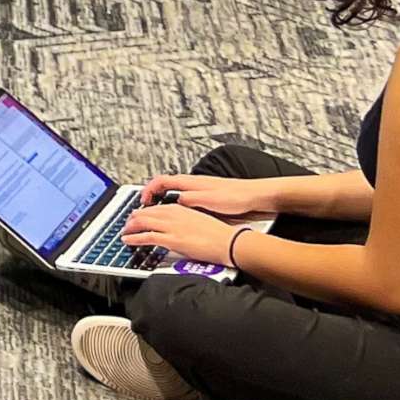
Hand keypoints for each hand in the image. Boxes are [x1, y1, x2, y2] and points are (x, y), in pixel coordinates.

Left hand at [118, 198, 240, 266]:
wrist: (229, 242)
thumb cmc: (218, 234)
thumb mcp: (197, 220)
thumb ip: (184, 219)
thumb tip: (176, 225)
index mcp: (180, 208)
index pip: (154, 207)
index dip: (143, 212)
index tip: (138, 216)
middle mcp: (173, 214)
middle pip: (145, 213)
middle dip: (133, 219)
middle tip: (127, 224)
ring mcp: (171, 226)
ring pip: (142, 222)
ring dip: (130, 227)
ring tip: (124, 231)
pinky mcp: (172, 239)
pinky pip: (146, 236)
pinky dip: (134, 238)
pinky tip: (127, 240)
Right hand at [139, 173, 279, 219]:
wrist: (256, 197)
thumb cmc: (235, 196)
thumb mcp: (210, 200)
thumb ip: (190, 199)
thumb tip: (175, 201)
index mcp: (190, 183)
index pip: (161, 181)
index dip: (149, 190)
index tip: (142, 201)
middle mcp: (193, 185)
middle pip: (165, 187)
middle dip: (153, 197)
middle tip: (145, 210)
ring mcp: (200, 191)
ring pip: (175, 194)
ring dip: (164, 203)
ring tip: (158, 215)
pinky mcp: (207, 199)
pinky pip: (185, 201)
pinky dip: (177, 207)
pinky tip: (181, 218)